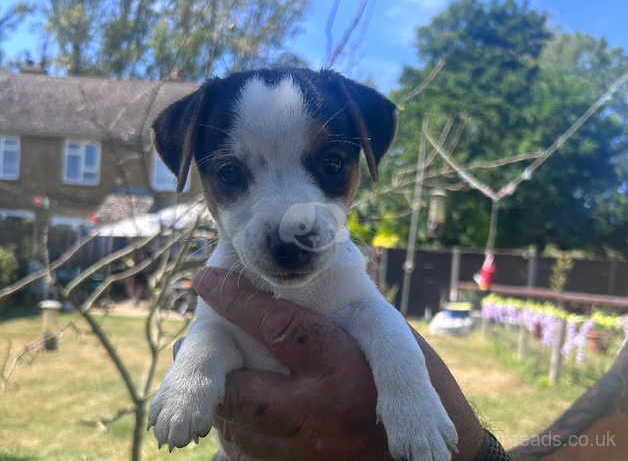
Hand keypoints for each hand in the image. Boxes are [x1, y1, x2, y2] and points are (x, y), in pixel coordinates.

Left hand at [190, 267, 483, 460]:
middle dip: (213, 369)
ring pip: (238, 430)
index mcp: (345, 366)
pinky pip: (248, 460)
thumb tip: (286, 291)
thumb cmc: (421, 388)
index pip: (277, 324)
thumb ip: (342, 324)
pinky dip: (238, 439)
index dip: (236, 299)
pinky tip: (241, 424)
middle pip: (242, 392)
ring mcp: (309, 453)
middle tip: (192, 347)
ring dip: (224, 406)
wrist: (444, 460)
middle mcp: (321, 413)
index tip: (206, 278)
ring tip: (219, 385)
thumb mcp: (389, 344)